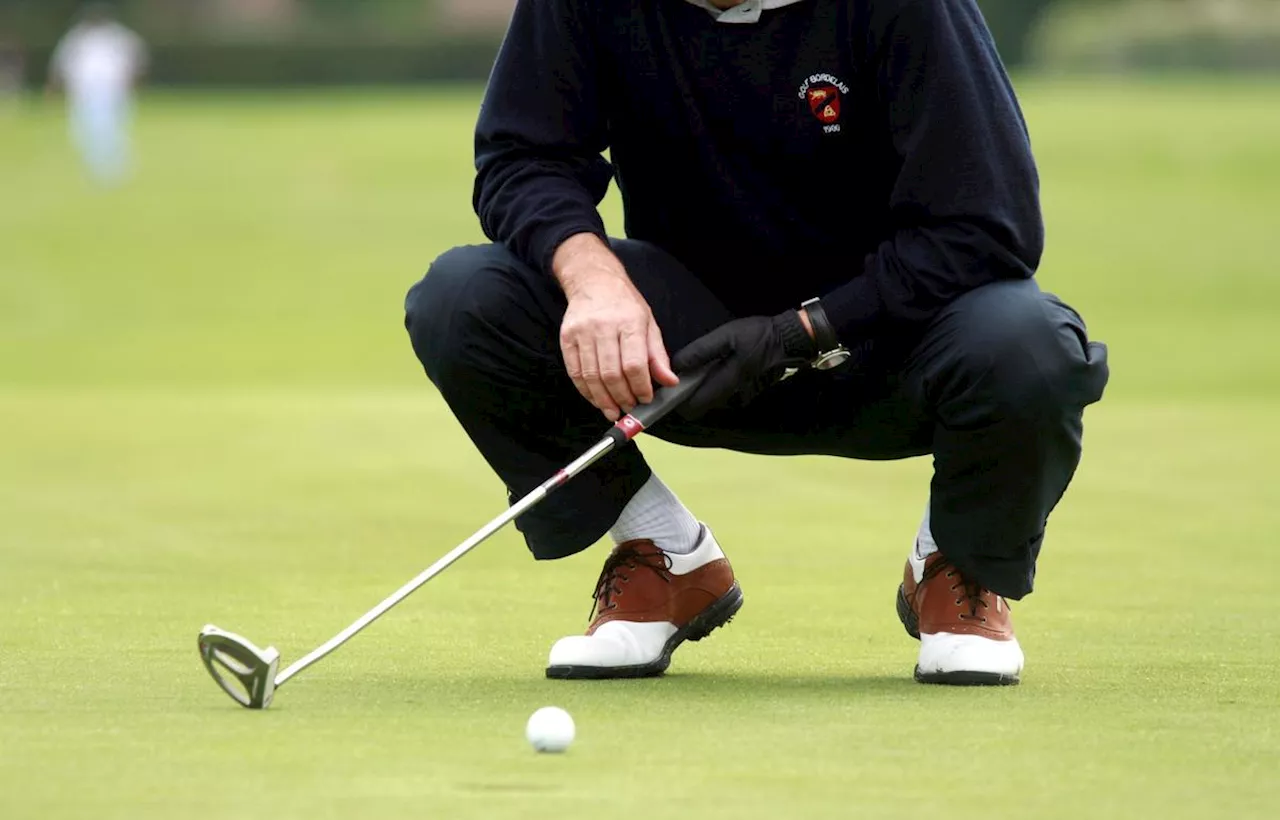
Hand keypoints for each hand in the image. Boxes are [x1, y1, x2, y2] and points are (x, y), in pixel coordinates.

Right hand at [554, 235, 678, 420]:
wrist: (593, 281)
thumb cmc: (624, 304)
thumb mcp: (649, 324)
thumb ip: (658, 355)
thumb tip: (669, 382)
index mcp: (629, 322)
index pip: (634, 364)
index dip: (640, 387)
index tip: (646, 398)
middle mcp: (604, 327)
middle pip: (612, 374)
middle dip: (622, 398)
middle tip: (629, 408)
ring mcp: (582, 333)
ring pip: (592, 377)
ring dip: (603, 400)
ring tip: (614, 410)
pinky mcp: (566, 338)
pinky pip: (575, 372)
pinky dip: (586, 391)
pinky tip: (596, 399)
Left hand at [669, 311, 816, 418]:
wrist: (789, 340)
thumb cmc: (760, 335)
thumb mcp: (728, 337)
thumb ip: (701, 352)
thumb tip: (677, 365)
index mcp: (726, 382)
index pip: (694, 407)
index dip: (677, 401)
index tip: (670, 386)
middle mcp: (732, 395)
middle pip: (700, 406)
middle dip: (686, 395)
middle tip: (682, 374)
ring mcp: (740, 395)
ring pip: (711, 399)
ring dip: (700, 388)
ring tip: (697, 368)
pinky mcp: (746, 391)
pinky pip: (722, 393)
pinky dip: (713, 384)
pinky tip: (714, 366)